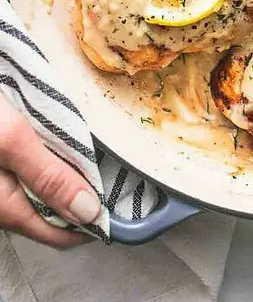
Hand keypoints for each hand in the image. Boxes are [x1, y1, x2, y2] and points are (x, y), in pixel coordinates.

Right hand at [0, 92, 100, 247]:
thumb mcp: (12, 141)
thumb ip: (49, 177)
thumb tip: (89, 212)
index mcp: (6, 207)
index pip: (61, 234)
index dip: (93, 220)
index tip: (121, 200)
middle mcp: (0, 203)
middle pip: (52, 210)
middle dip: (81, 192)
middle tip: (109, 166)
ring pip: (40, 189)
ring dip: (63, 173)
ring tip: (88, 150)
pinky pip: (28, 171)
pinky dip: (47, 159)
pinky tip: (57, 137)